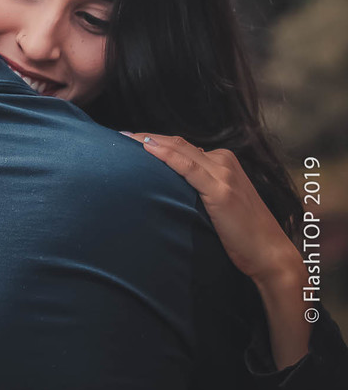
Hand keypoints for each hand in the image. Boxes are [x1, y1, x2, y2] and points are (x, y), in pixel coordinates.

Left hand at [126, 132, 301, 284]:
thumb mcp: (219, 201)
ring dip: (148, 141)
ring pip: (179, 149)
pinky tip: (147, 148)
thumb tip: (174, 178)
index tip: (128, 140)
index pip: (181, 145)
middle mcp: (224, 162)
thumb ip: (201, 185)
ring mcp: (224, 174)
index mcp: (224, 161)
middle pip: (177, 143)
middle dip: (145, 137)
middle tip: (119, 135)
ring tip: (123, 139)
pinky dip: (167, 155)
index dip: (153, 141)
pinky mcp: (221, 190)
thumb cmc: (242, 232)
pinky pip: (188, 167)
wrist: (270, 254)